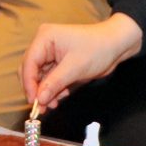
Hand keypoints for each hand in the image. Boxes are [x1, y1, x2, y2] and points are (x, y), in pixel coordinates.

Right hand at [22, 13, 143, 112]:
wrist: (116, 45)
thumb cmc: (97, 49)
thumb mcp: (75, 67)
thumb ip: (54, 83)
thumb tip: (39, 99)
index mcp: (45, 38)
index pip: (29, 63)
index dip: (29, 83)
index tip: (33, 102)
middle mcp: (44, 44)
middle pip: (30, 70)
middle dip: (37, 90)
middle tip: (42, 107)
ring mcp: (50, 54)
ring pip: (39, 77)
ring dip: (45, 92)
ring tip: (53, 104)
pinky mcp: (57, 62)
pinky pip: (49, 79)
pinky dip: (53, 89)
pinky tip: (61, 96)